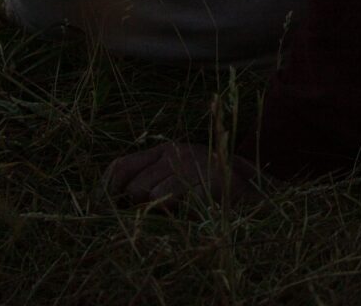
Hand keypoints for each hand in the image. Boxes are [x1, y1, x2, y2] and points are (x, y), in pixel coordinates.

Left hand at [103, 142, 259, 208]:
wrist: (255, 188)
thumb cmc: (211, 188)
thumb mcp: (178, 179)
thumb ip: (150, 183)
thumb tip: (116, 200)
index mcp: (165, 150)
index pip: (122, 165)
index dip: (108, 188)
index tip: (105, 207)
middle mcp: (175, 152)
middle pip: (134, 186)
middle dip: (141, 205)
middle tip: (162, 210)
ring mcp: (192, 164)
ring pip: (152, 195)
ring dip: (162, 209)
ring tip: (182, 208)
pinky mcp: (206, 178)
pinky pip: (176, 200)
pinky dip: (180, 210)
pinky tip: (195, 207)